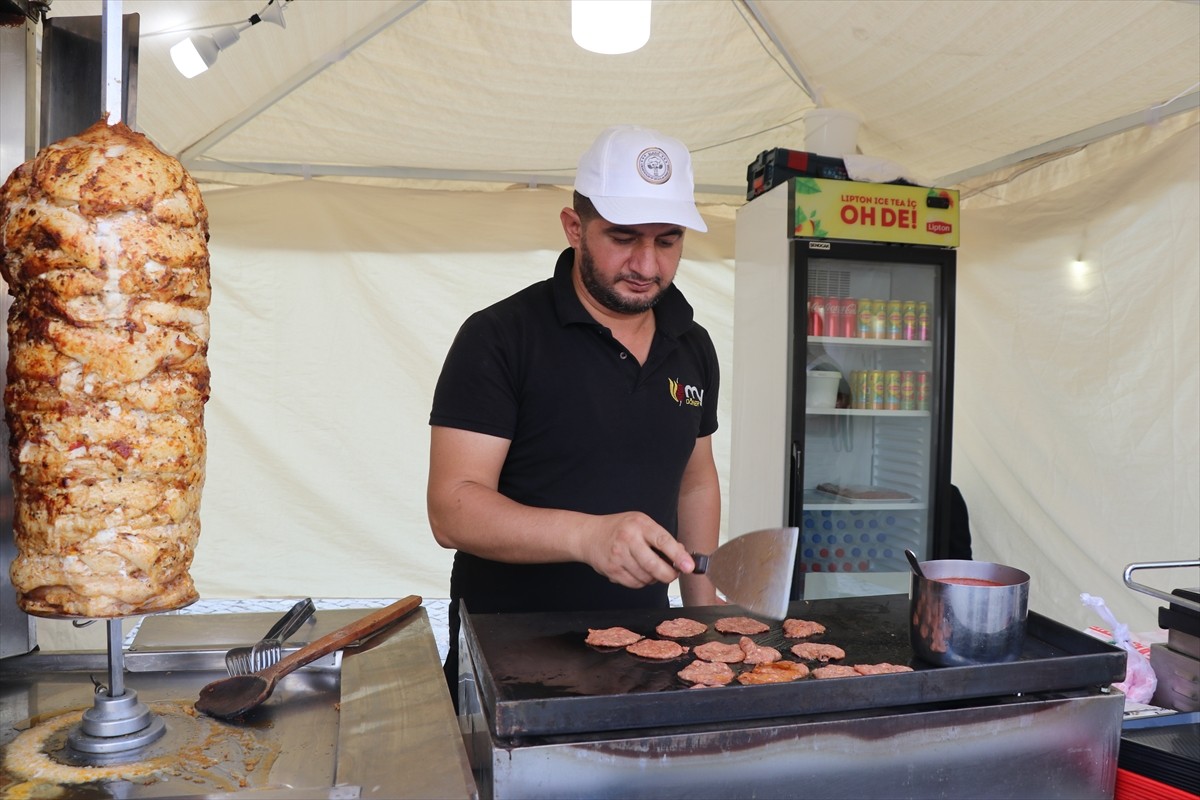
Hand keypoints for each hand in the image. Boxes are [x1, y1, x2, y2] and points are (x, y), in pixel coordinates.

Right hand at [579, 512, 694, 589]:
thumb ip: (661, 538)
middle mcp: (628, 539)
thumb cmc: (620, 528)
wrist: (589, 535)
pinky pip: (635, 584)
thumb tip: (682, 556)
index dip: (678, 556)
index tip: (689, 566)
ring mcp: (618, 556)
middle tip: (673, 574)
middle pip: (654, 566)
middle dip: (669, 575)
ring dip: (653, 578)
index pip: (663, 541)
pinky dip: (641, 582)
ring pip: (646, 578)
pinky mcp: (612, 570)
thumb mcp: (642, 523)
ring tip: (649, 567)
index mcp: (640, 524)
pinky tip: (637, 571)